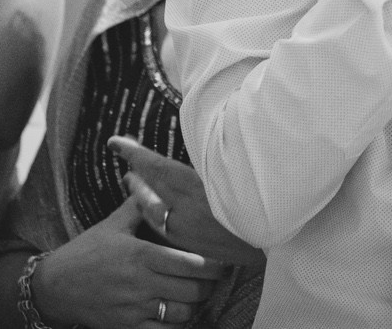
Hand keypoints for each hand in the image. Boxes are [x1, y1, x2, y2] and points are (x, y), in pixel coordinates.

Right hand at [31, 192, 226, 328]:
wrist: (54, 287)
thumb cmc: (85, 252)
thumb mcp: (112, 225)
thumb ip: (139, 206)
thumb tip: (155, 180)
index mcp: (140, 255)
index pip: (189, 262)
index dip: (212, 265)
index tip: (224, 261)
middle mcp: (140, 283)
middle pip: (192, 290)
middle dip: (210, 285)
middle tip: (217, 278)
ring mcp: (134, 308)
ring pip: (182, 313)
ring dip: (197, 306)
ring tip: (201, 295)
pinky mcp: (127, 327)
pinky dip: (178, 326)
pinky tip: (182, 314)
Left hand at [109, 136, 265, 267]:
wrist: (277, 243)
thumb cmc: (263, 194)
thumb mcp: (234, 166)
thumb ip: (211, 158)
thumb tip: (201, 143)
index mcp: (194, 186)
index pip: (155, 166)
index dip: (133, 154)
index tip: (114, 143)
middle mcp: (186, 210)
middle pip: (150, 191)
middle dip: (136, 177)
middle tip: (126, 169)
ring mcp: (189, 234)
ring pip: (155, 214)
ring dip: (144, 199)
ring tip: (135, 189)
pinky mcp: (196, 249)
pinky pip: (168, 231)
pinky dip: (159, 218)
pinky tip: (162, 216)